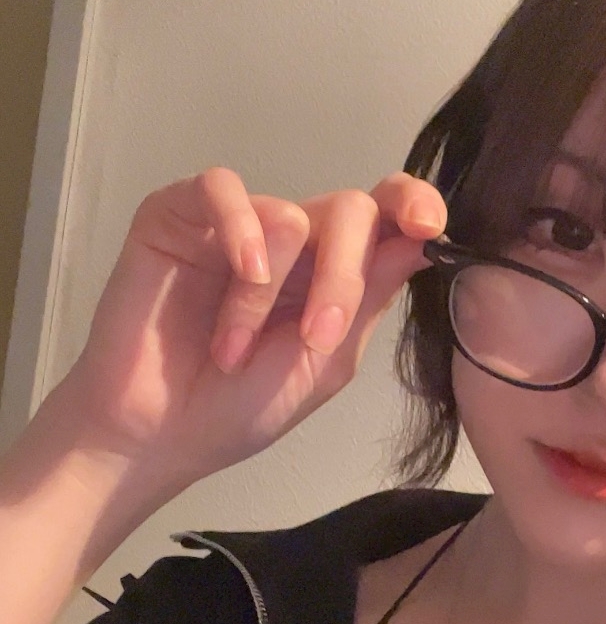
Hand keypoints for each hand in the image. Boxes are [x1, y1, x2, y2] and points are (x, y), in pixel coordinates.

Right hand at [57, 168, 446, 491]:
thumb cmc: (240, 407)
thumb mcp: (325, 361)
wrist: (157, 435)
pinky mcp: (178, 213)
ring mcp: (235, 223)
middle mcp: (292, 239)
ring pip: (289, 214)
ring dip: (266, 297)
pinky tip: (241, 274)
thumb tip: (421, 240)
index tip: (428, 225)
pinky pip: (221, 188)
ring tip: (233, 350)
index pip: (385, 214)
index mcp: (333, 271)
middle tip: (315, 339)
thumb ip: (369, 298)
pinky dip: (240, 229)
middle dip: (342, 278)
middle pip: (349, 210)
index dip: (413, 204)